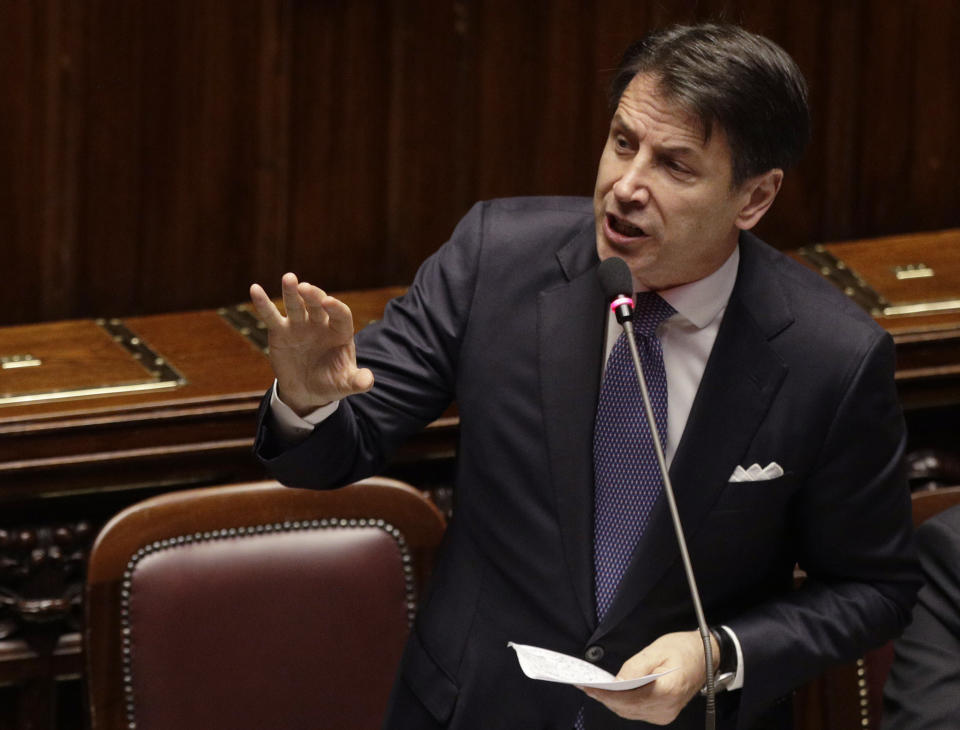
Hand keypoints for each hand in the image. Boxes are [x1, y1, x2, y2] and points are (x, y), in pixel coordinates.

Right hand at [249, 273, 373, 414]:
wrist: (307, 391)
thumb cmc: (331, 383)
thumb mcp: (344, 384)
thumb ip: (357, 381)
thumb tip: (368, 381)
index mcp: (340, 332)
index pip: (341, 314)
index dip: (336, 308)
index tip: (329, 302)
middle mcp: (321, 323)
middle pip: (318, 304)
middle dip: (314, 296)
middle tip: (306, 287)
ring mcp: (300, 324)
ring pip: (296, 304)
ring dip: (291, 291)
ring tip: (289, 278)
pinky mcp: (280, 330)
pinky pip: (271, 316)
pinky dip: (263, 303)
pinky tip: (255, 289)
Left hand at [579, 630, 717, 724]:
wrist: (707, 657)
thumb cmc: (683, 649)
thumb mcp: (657, 650)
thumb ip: (635, 667)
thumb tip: (616, 681)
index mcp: (667, 691)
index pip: (629, 698)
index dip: (606, 693)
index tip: (589, 686)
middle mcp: (667, 708)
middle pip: (627, 707)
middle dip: (604, 697)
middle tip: (585, 685)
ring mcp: (665, 713)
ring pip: (630, 712)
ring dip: (611, 701)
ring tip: (593, 688)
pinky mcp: (663, 713)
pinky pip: (636, 711)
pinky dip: (622, 703)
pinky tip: (610, 693)